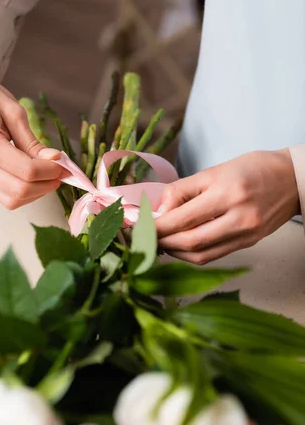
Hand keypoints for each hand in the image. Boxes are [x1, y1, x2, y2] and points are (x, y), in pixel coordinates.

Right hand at [0, 46, 61, 208]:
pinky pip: (3, 194)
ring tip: (49, 176)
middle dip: (46, 185)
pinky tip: (34, 178)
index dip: (50, 171)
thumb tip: (54, 160)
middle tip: (61, 173)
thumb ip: (33, 141)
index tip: (63, 163)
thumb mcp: (14, 112)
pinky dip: (23, 192)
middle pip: (19, 191)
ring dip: (35, 193)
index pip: (26, 171)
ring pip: (11, 200)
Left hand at [156, 150, 299, 263]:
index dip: (155, 226)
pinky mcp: (249, 244)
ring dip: (175, 252)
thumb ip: (182, 191)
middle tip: (142, 236)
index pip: (182, 219)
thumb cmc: (252, 168)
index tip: (136, 224)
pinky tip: (180, 246)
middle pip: (190, 242)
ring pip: (201, 255)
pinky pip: (214, 256)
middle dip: (161, 241)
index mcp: (227, 193)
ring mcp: (246, 235)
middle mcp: (239, 218)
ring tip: (159, 241)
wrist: (293, 179)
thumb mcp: (214, 170)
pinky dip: (192, 254)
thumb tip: (157, 211)